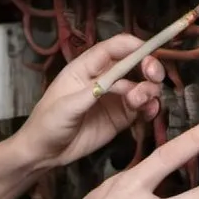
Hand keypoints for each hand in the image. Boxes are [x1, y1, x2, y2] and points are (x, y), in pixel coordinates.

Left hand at [13, 33, 164, 169]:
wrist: (45, 152)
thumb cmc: (48, 123)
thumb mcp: (66, 107)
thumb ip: (93, 93)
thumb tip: (120, 81)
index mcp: (85, 68)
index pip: (113, 49)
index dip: (133, 46)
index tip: (150, 51)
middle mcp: (103, 79)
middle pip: (133, 63)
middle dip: (148, 66)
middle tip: (154, 76)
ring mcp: (114, 98)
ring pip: (141, 85)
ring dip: (149, 89)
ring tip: (141, 102)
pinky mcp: (121, 116)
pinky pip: (142, 107)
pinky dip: (150, 107)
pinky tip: (149, 112)